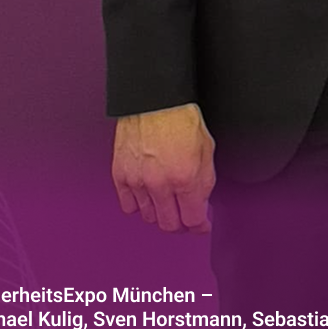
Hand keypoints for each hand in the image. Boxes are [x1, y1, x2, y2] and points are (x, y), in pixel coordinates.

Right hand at [111, 104, 214, 232]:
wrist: (154, 103)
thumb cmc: (181, 121)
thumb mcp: (207, 151)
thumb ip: (204, 183)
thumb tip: (201, 204)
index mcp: (185, 178)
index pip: (192, 219)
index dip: (199, 225)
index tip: (201, 225)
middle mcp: (160, 184)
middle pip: (169, 225)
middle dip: (181, 224)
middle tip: (185, 218)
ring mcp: (137, 182)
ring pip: (148, 217)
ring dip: (160, 214)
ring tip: (168, 204)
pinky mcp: (120, 176)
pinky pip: (128, 206)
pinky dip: (139, 205)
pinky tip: (148, 197)